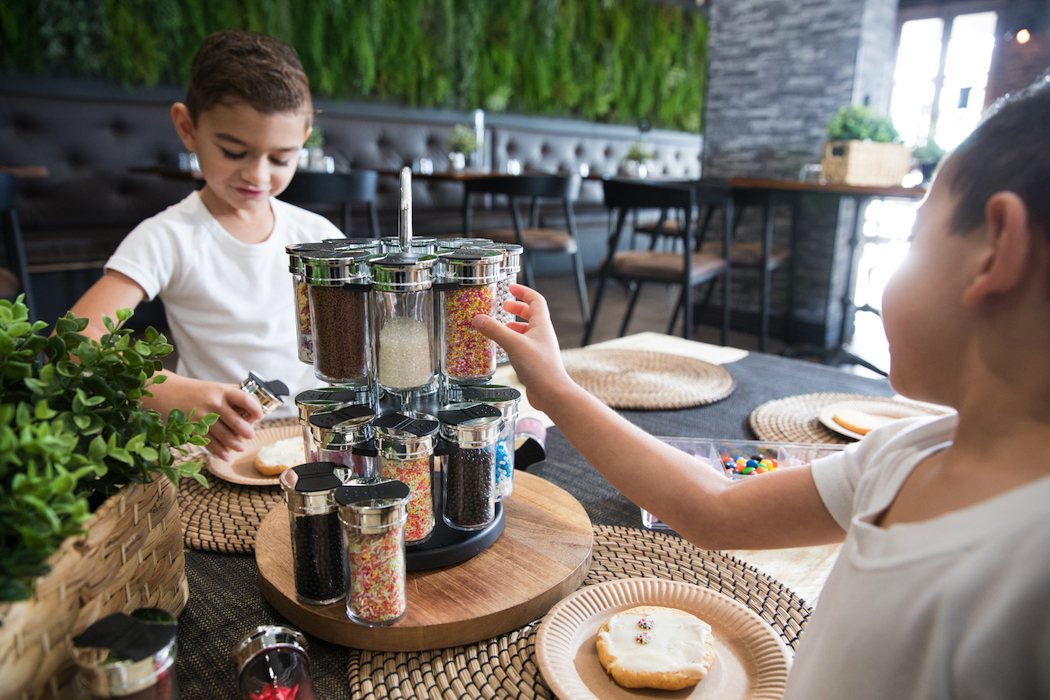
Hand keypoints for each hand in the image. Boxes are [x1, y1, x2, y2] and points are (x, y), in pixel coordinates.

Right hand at [142, 373, 265, 459]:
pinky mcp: (193, 427)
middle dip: (246, 431)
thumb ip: (234, 395)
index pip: (244, 399)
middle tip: (250, 435)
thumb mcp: (217, 387)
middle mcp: (213, 403)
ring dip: (235, 444)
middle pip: (236, 421)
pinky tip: (225, 456)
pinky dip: (218, 451)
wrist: (169, 392)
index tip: (259, 416)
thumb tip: (254, 407)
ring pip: (224, 435)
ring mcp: (202, 416)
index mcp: (222, 390)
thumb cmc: (197, 391)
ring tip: (241, 447)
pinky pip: (209, 442)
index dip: (255, 409)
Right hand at [472, 284, 574, 413]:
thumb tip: (478, 318)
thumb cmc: (540, 368)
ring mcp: (539, 348)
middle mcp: (542, 335)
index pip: (535, 300)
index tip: (511, 287)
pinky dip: (512, 341)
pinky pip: (523, 345)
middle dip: (517, 307)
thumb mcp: (514, 344)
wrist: (552, 393)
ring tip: (501, 325)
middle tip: (504, 305)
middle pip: (531, 314)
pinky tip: (504, 347)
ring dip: (514, 325)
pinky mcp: (534, 361)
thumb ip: (495, 331)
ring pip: (527, 331)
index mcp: (541, 325)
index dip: (523, 291)